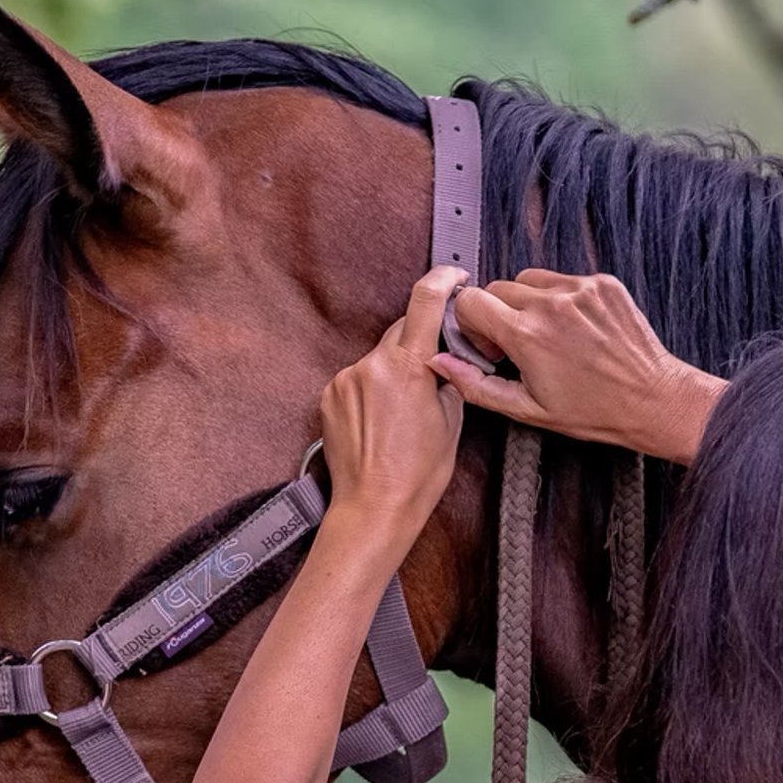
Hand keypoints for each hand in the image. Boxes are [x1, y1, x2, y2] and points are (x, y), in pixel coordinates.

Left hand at [319, 266, 466, 547]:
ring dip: (392, 372)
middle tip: (432, 375)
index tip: (453, 275)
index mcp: (410, 367)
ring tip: (402, 415)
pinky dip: (371, 390)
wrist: (373, 507)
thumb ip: (448, 379)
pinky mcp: (329, 395)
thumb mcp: (452, 423)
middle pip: (400, 331)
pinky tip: (380, 422)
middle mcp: (372, 365)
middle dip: (418, 344)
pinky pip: (357, 379)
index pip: (425, 301)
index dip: (442, 279)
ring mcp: (346, 379)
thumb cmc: (418, 474)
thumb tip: (446, 359)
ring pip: (378, 358)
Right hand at [431, 270, 724, 463]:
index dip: (471, 322)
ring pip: (529, 280)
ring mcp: (580, 290)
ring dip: (527, 303)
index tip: (487, 343)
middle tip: (517, 346)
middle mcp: (552, 305)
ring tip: (547, 336)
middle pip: (497, 288)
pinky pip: (563, 280)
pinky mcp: (603, 284)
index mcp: (528, 336)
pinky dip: (560, 299)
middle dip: (498, 314)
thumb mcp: (527, 409)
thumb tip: (439, 362)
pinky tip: (574, 329)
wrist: (654, 400)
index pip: (470, 300)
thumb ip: (476, 384)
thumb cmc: (593, 412)